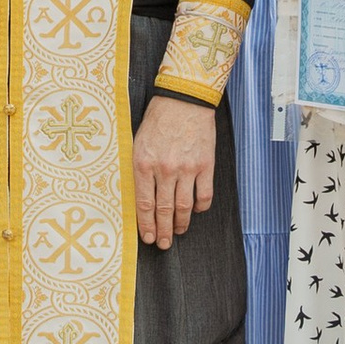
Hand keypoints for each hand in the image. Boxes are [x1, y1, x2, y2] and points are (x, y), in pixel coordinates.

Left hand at [133, 93, 215, 249]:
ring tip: (178, 232)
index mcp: (144, 164)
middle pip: (163, 210)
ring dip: (181, 224)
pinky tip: (196, 211)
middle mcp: (165, 169)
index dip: (146, 225)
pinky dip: (200, 207)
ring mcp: (187, 169)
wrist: (184, 99)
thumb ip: (140, 169)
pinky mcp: (206, 165)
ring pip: (184, 207)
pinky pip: (204, 195)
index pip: (144, 204)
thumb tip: (141, 197)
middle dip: (163, 231)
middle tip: (162, 244)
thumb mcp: (139, 142)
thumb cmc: (159, 119)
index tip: (147, 238)